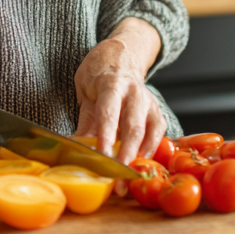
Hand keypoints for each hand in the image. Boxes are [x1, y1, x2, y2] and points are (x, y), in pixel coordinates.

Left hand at [74, 18, 164, 163]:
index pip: (109, 113)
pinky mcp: (157, 113)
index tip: (102, 155)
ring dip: (139, 157)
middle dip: (126, 153)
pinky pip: (158, 134)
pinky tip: (141, 165)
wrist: (121, 57)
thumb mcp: (85, 91)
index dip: (106, 136)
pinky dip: (151, 151)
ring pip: (149, 133)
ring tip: (129, 177)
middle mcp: (134, 94)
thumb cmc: (99, 76)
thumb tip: (76, 148)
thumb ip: (85, 121)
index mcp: (112, 85)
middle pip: (133, 127)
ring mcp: (149, 103)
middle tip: (117, 175)